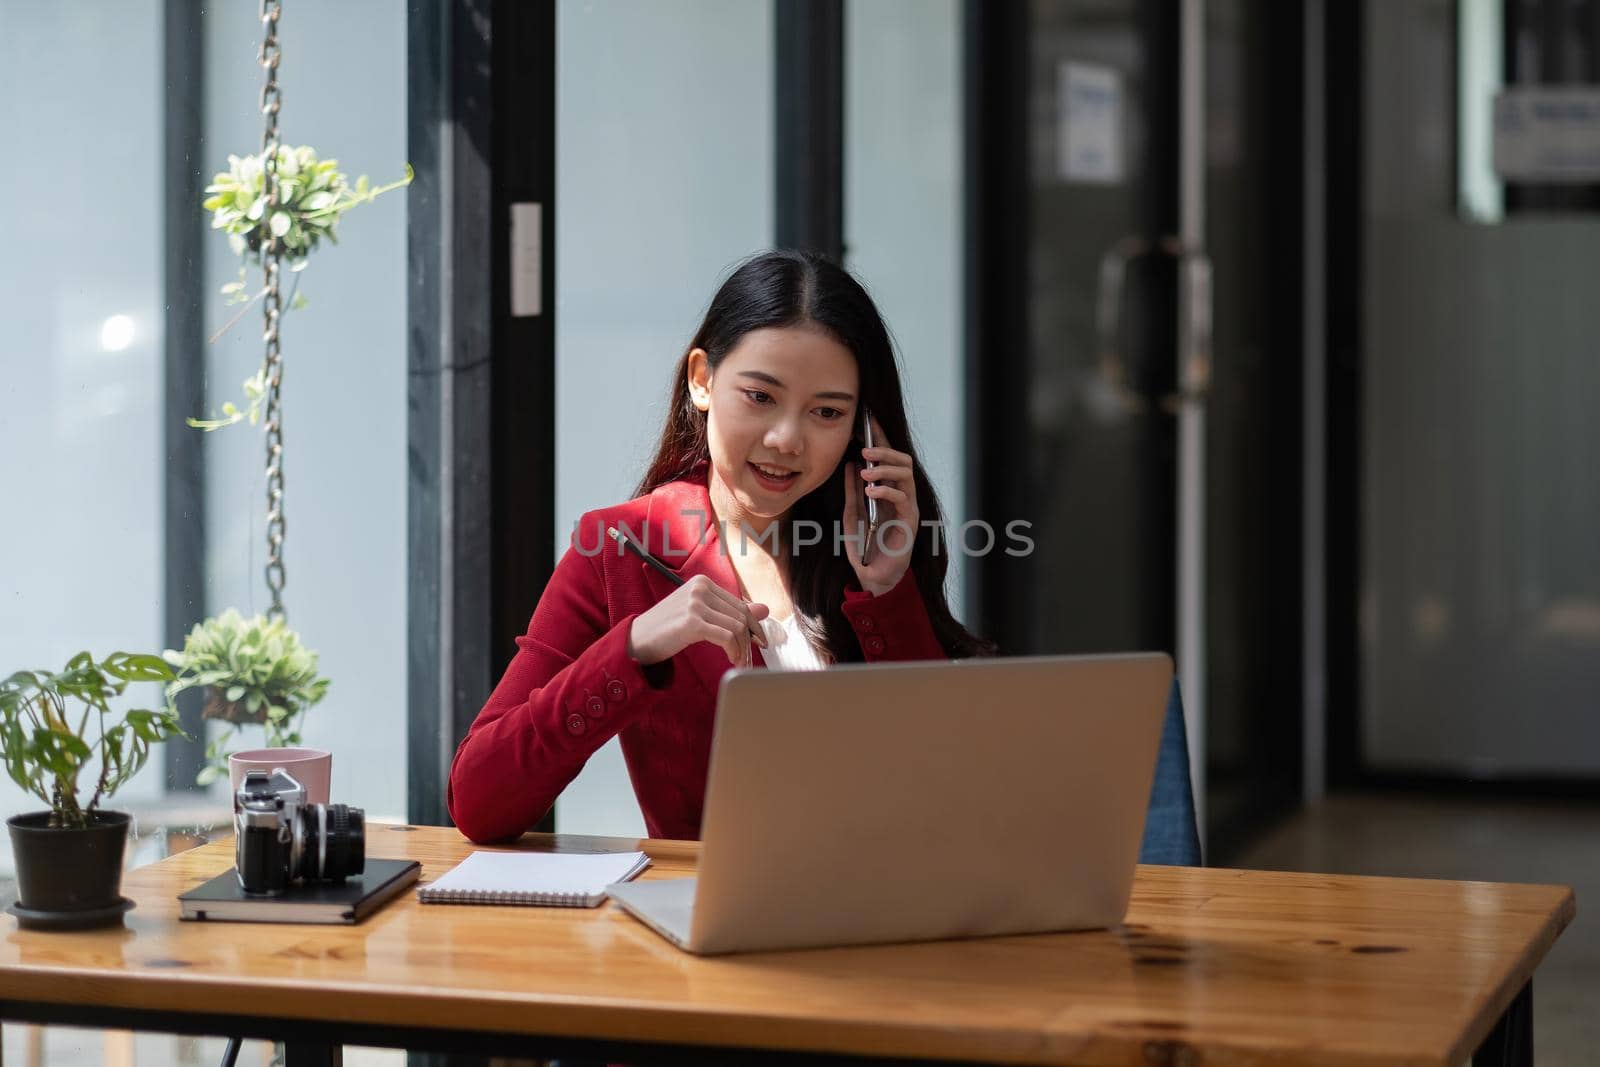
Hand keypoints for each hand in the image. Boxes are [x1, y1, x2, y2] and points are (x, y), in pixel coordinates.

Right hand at [627, 574, 769, 667]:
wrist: (636, 640)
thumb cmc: (667, 629)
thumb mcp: (700, 615)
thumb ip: (729, 611)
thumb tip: (765, 609)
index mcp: (703, 582)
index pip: (739, 604)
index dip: (753, 626)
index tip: (758, 643)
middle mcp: (700, 588)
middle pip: (741, 615)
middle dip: (749, 640)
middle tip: (749, 659)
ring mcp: (695, 603)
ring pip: (737, 626)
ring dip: (742, 649)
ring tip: (739, 662)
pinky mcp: (692, 622)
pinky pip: (726, 636)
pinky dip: (733, 650)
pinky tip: (731, 659)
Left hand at [843, 414, 918, 596]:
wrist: (873, 576)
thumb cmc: (865, 547)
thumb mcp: (851, 514)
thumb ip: (852, 491)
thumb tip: (851, 464)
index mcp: (888, 491)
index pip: (888, 458)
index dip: (881, 437)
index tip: (869, 419)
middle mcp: (901, 495)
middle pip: (903, 461)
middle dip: (885, 451)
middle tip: (866, 449)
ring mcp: (908, 508)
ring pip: (906, 475)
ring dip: (885, 469)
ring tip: (866, 470)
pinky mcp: (910, 522)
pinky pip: (903, 498)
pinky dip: (886, 491)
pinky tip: (871, 491)